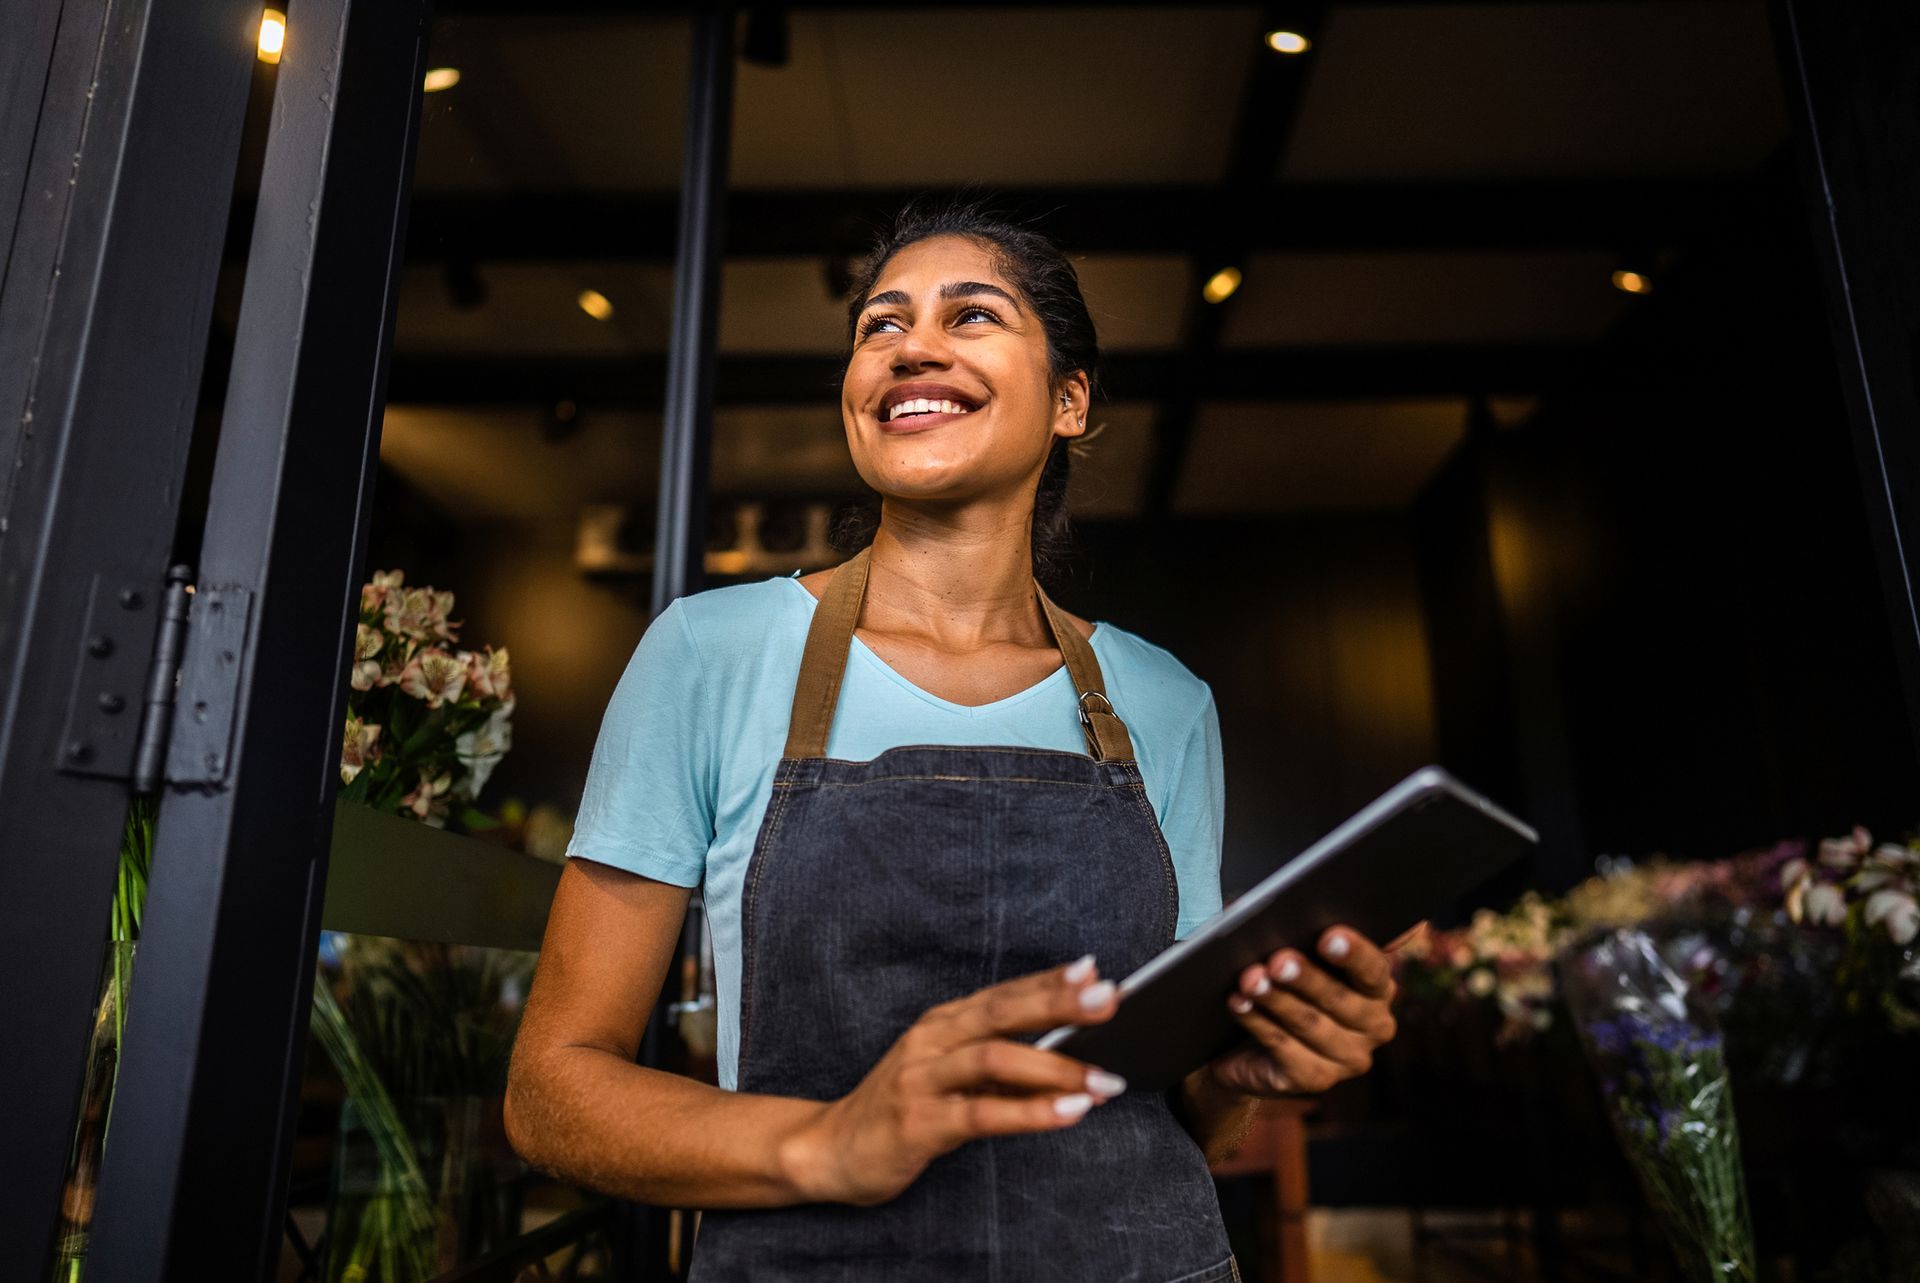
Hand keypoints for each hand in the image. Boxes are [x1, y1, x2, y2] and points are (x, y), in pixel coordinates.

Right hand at [779, 956, 1127, 1205]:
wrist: (829, 1150)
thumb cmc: (903, 1110)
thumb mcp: (951, 1078)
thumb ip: (1001, 1065)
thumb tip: (1072, 1060)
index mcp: (942, 1023)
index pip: (1005, 994)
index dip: (1050, 981)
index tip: (1096, 971)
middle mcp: (931, 1041)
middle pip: (1002, 1011)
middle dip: (1059, 1003)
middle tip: (1109, 1000)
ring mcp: (922, 1079)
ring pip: (995, 1058)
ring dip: (1056, 1068)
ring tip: (1104, 1079)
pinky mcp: (919, 1123)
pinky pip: (982, 1114)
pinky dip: (1031, 1112)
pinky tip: (1069, 1113)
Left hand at [1204, 925, 1409, 1096]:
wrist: (1245, 1043)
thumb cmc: (1278, 981)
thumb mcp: (1292, 951)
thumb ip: (1296, 928)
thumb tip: (1266, 907)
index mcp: (1378, 987)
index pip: (1374, 970)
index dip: (1353, 953)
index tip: (1328, 936)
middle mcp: (1373, 1026)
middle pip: (1341, 1000)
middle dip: (1306, 978)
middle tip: (1278, 959)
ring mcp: (1347, 1059)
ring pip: (1309, 1024)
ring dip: (1275, 999)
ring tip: (1250, 979)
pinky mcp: (1314, 1081)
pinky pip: (1283, 1049)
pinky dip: (1258, 1023)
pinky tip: (1239, 1004)